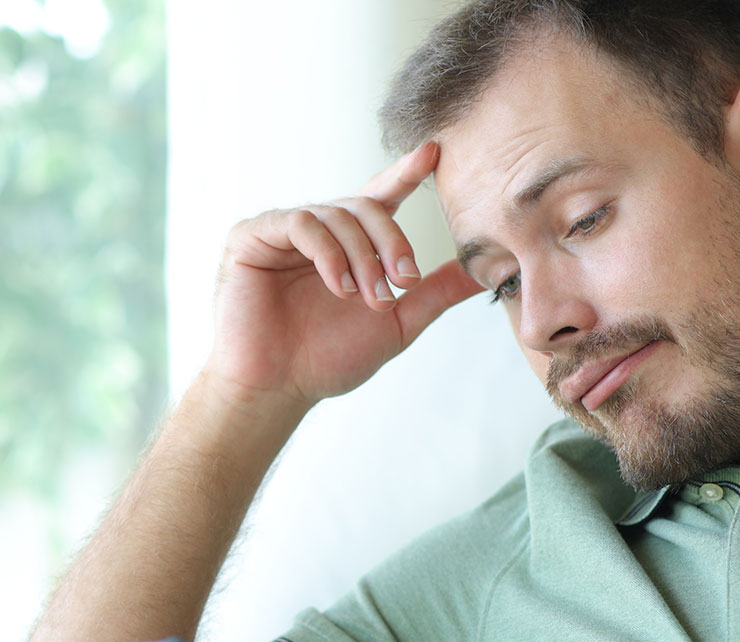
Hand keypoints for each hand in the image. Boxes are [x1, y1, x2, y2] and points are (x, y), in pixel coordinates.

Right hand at [209, 142, 482, 407]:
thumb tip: (487, 269)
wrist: (277, 389)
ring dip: (362, 256)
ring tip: (370, 297)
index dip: (406, 173)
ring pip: (337, 214)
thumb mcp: (397, 323)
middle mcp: (317, 230)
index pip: (382, 197)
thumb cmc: (327, 360)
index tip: (434, 154)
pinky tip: (340, 286)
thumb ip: (435, 292)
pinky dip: (328, 253)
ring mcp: (282, 230)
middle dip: (392, 240)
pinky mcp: (252, 236)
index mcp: (348, 243)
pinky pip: (300, 223)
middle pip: (366, 205)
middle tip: (405, 279)